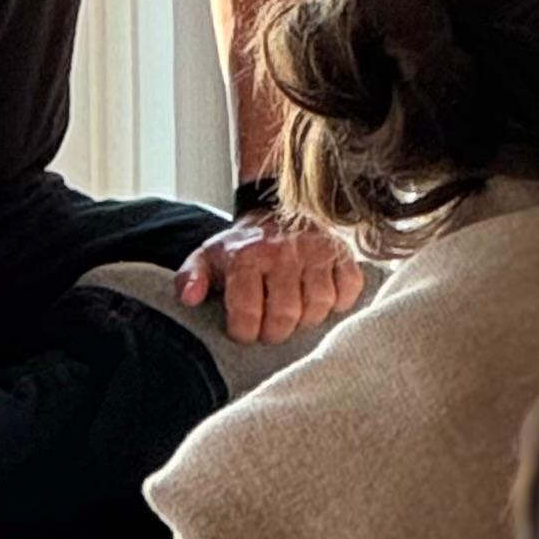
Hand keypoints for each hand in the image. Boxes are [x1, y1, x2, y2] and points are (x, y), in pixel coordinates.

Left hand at [174, 215, 364, 345]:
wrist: (274, 206)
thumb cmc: (243, 245)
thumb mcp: (208, 256)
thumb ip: (191, 277)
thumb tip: (189, 298)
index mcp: (246, 257)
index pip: (247, 315)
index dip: (245, 332)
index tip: (244, 329)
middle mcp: (282, 253)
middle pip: (286, 316)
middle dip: (275, 331)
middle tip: (270, 327)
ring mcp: (315, 251)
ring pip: (319, 305)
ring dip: (307, 318)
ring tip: (294, 312)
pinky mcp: (341, 252)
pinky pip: (349, 289)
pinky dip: (339, 301)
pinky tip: (321, 298)